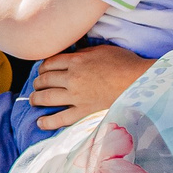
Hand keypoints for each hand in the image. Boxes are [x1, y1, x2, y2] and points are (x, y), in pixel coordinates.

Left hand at [27, 44, 152, 129]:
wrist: (138, 81)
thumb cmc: (124, 63)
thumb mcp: (101, 50)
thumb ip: (83, 53)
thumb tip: (71, 55)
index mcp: (76, 61)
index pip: (50, 63)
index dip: (43, 67)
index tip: (42, 70)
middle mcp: (72, 78)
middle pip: (45, 79)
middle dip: (38, 82)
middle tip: (37, 85)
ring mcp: (76, 96)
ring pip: (47, 97)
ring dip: (37, 98)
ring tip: (34, 99)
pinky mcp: (83, 112)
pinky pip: (60, 119)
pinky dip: (47, 122)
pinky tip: (40, 122)